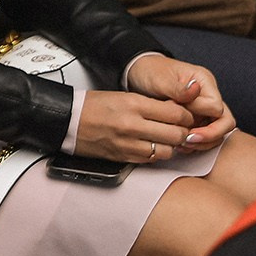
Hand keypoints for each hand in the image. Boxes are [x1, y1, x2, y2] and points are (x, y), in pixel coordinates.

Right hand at [73, 89, 196, 163]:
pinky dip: (156, 154)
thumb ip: (151, 105)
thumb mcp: (124, 95)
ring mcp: (128, 144)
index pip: (176, 114)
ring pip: (166, 151)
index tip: (186, 117)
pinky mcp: (123, 157)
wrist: (68, 121)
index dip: (187, 117)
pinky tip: (152, 147)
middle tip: (181, 130)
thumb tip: (176, 111)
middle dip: (182, 133)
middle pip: (175, 134)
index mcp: (134, 104)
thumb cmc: (94, 106)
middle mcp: (133, 125)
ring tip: (166, 140)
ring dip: (170, 146)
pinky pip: (151, 160)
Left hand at [121, 55, 238, 151]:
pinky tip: (177, 144)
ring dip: (201, 142)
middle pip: (225, 123)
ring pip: (216, 133)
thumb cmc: (151, 72)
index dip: (202, 118)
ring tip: (180, 144)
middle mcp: (208, 96)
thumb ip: (178, 89)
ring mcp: (203, 108)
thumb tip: (195, 91)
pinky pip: (203, 135)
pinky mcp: (195, 118)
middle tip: (187, 140)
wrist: (140, 73)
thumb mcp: (160, 79)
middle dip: (209, 136)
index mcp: (204, 82)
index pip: (217, 108)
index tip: (183, 123)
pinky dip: (193, 143)